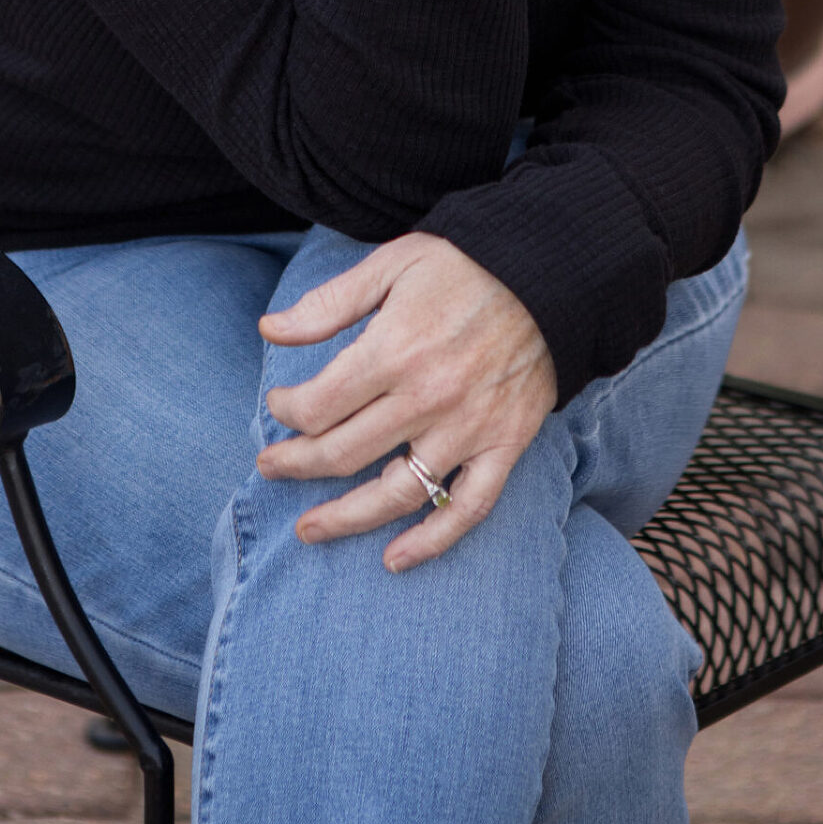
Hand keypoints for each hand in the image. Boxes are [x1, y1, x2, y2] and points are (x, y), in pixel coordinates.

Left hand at [256, 232, 556, 571]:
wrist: (552, 274)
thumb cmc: (464, 265)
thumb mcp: (390, 264)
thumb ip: (328, 304)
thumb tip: (270, 329)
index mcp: (393, 350)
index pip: (318, 405)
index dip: (287, 411)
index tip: (280, 406)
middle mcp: (427, 398)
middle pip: (343, 453)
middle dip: (296, 464)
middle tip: (271, 467)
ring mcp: (468, 428)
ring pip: (396, 493)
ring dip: (346, 518)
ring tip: (309, 528)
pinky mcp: (504, 445)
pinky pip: (467, 508)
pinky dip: (432, 541)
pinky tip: (395, 559)